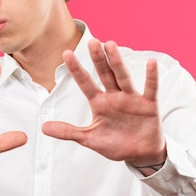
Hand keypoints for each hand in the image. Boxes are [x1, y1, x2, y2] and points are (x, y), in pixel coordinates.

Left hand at [42, 39, 165, 168]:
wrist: (140, 153)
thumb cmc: (115, 144)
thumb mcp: (89, 139)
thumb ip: (68, 132)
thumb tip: (43, 128)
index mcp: (99, 103)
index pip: (85, 83)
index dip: (76, 70)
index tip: (66, 54)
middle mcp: (114, 96)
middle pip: (104, 74)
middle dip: (98, 59)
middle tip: (91, 41)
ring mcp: (131, 98)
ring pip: (123, 77)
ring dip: (117, 62)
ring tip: (111, 45)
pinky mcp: (148, 105)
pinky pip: (150, 89)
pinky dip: (151, 77)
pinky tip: (151, 62)